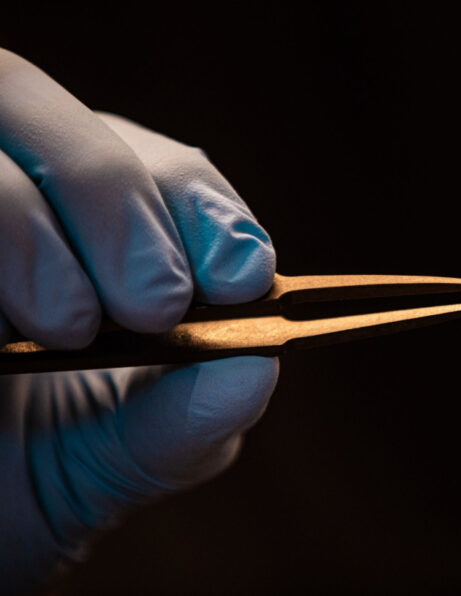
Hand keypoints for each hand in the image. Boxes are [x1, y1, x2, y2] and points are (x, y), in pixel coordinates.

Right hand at [0, 50, 277, 592]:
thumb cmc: (37, 475)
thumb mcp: (127, 457)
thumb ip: (191, 416)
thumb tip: (257, 367)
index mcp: (105, 231)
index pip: (172, 174)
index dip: (211, 212)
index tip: (241, 276)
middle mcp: (30, 197)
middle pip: (77, 127)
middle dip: (127, 210)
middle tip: (153, 305)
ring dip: (35, 232)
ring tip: (66, 328)